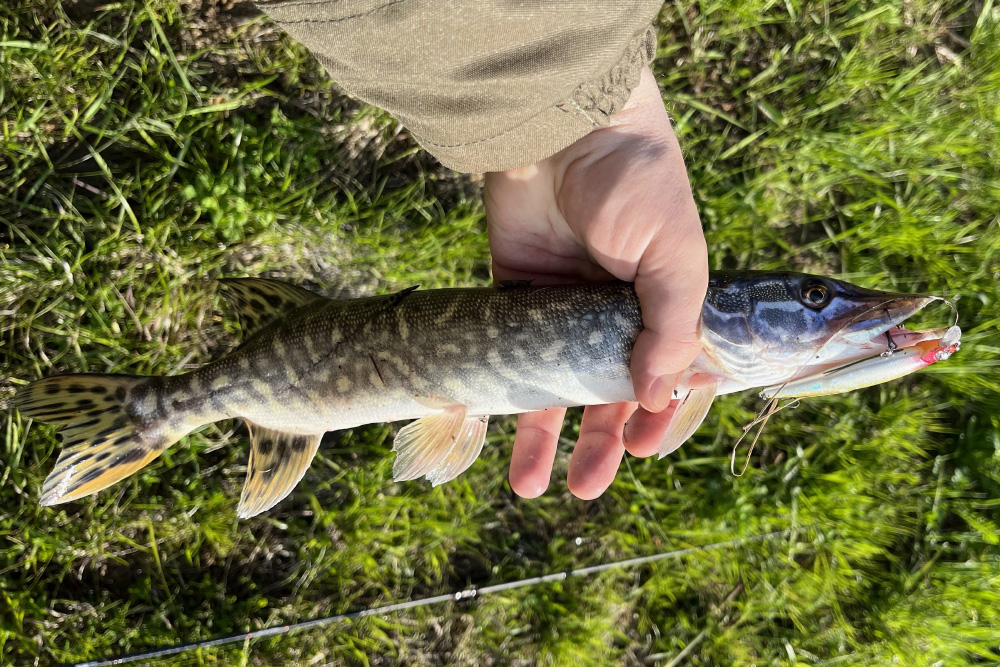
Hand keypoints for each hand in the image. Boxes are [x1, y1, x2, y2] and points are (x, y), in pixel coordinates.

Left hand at [485, 66, 707, 499]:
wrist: (566, 124)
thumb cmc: (637, 183)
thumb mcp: (674, 256)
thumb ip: (671, 327)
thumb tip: (650, 398)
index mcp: (663, 306)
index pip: (666, 379)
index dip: (655, 418)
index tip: (641, 447)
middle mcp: (612, 315)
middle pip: (604, 394)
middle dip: (598, 445)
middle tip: (585, 488)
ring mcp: (560, 308)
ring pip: (552, 386)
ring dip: (543, 436)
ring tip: (529, 486)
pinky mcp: (513, 293)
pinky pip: (507, 353)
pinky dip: (500, 390)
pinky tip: (490, 425)